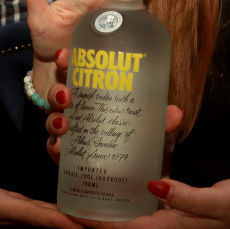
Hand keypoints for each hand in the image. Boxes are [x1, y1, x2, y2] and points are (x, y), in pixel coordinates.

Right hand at [0, 172, 82, 228]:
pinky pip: (31, 210)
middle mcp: (3, 212)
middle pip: (41, 218)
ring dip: (61, 218)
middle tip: (97, 224)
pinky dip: (48, 211)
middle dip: (67, 222)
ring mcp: (4, 210)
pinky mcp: (2, 205)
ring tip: (87, 218)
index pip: (30, 213)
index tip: (80, 227)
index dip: (55, 220)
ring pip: (38, 215)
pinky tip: (60, 210)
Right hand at [41, 49, 184, 163]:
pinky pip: (52, 147)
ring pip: (51, 118)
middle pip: (58, 94)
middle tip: (67, 95)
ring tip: (64, 123)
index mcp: (92, 93)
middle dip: (57, 91)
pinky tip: (60, 147)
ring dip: (54, 119)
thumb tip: (178, 112)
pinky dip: (54, 146)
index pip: (75, 71)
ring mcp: (68, 131)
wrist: (127, 174)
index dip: (65, 60)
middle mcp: (76, 109)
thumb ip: (160, 120)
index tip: (64, 54)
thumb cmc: (133, 139)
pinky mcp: (64, 154)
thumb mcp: (149, 126)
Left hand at [71, 178, 229, 228]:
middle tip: (74, 181)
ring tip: (89, 174)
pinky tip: (123, 168)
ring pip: (132, 210)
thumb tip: (152, 185)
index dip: (96, 221)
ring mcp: (170, 219)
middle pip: (121, 222)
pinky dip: (132, 186)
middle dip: (98, 206)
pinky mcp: (177, 207)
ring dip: (112, 196)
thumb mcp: (216, 199)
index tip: (71, 206)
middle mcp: (164, 228)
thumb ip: (185, 196)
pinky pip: (147, 200)